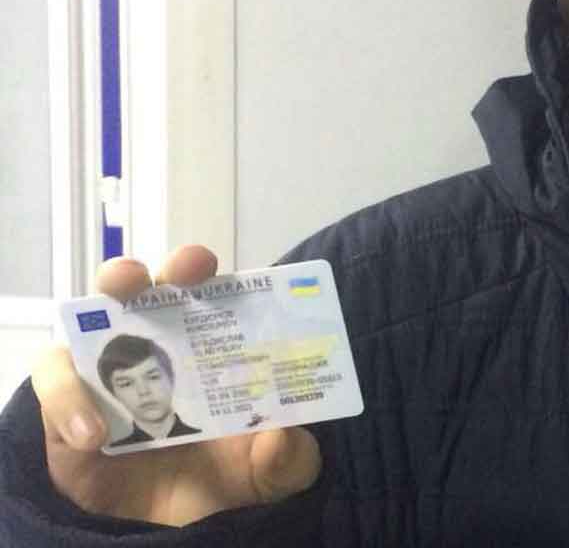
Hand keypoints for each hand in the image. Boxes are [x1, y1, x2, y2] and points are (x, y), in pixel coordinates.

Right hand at [31, 245, 322, 526]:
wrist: (169, 534)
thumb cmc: (225, 485)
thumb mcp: (274, 476)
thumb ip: (291, 460)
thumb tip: (283, 434)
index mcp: (213, 349)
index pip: (208, 293)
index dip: (205, 270)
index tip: (208, 269)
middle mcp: (158, 347)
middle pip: (146, 287)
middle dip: (153, 270)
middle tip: (173, 277)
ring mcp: (108, 372)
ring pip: (93, 319)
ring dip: (102, 308)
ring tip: (116, 335)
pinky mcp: (66, 406)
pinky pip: (56, 380)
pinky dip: (67, 398)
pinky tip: (93, 436)